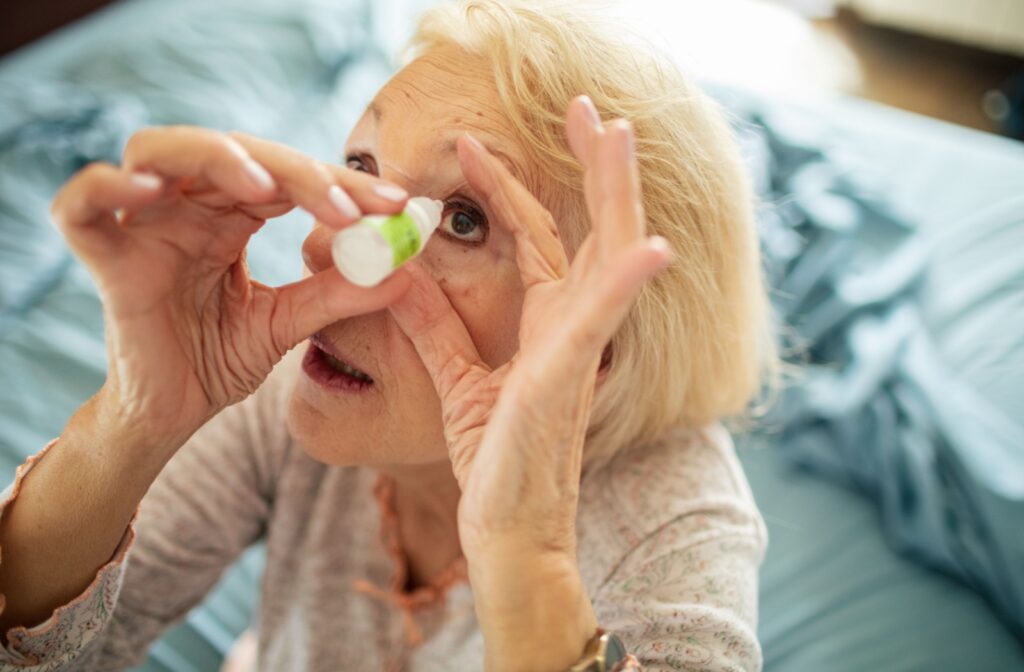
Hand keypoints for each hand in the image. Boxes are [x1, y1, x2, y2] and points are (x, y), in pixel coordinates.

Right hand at [52, 127, 411, 451]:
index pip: (286, 177)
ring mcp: (143, 229)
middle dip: (295, 170)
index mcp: (229, 217)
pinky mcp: (108, 262)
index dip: (341, 184)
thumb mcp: (289, 323)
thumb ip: (339, 294)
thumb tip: (405, 271)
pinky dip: (107, 187)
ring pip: (159, 153)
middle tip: (347, 205)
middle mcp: (186, 210)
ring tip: (267, 187)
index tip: (397, 204)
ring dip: (215, 158)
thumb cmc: (219, 360)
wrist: (171, 415)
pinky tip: (150, 190)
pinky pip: (81, 207)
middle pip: (232, 153)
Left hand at [389, 97, 670, 670]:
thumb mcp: (454, 378)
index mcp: (549, 326)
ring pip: (609, 256)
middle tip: (586, 107)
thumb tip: (397, 272)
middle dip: (593, 166)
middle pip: (590, 229)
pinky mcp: (570, 378)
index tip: (472, 142)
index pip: (536, 238)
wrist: (509, 531)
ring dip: (617, 194)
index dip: (508, 187)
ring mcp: (579, 350)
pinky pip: (602, 323)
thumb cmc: (494, 462)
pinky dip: (626, 283)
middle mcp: (574, 328)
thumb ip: (431, 324)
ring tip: (618, 134)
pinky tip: (649, 245)